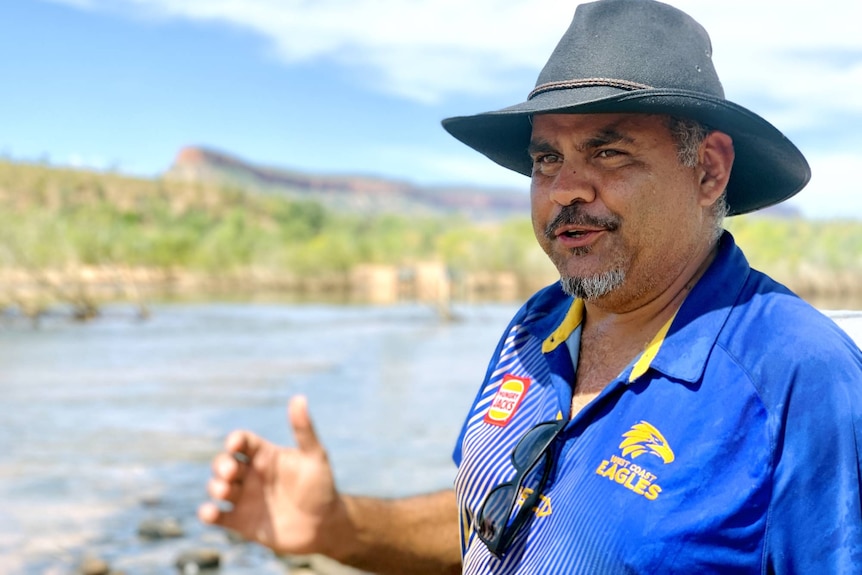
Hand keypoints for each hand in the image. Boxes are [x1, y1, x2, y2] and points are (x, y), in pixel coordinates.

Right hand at [197, 395, 347, 554]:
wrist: (325, 526)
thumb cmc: (322, 487)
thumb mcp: (315, 457)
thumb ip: (304, 430)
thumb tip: (299, 398)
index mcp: (265, 456)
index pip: (242, 442)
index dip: (235, 441)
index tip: (235, 445)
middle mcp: (251, 475)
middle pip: (224, 462)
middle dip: (221, 465)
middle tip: (230, 473)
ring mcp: (244, 498)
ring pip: (218, 487)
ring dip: (215, 487)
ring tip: (225, 491)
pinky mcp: (240, 522)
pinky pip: (217, 516)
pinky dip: (208, 514)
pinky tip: (210, 512)